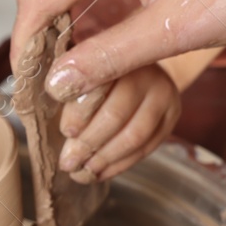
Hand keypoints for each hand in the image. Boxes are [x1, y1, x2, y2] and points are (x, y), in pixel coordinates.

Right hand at [11, 0, 225, 101]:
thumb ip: (108, 58)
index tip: (24, 90)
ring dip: (53, 20)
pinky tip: (85, 42)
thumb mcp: (173, 31)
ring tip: (58, 72)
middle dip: (33, 35)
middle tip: (36, 89)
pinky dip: (76, 4)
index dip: (24, 46)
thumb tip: (55, 86)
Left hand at [57, 63, 180, 182]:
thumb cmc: (99, 71)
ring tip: (83, 171)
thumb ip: (68, 80)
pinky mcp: (171, 116)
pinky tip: (101, 172)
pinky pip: (146, 148)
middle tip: (69, 162)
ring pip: (134, 136)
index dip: (80, 112)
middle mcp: (147, 72)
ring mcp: (164, 95)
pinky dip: (121, 164)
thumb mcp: (79, 66)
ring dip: (105, 158)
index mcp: (118, 53)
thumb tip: (54, 94)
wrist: (138, 70)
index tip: (66, 131)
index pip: (99, 85)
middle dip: (88, 143)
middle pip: (116, 114)